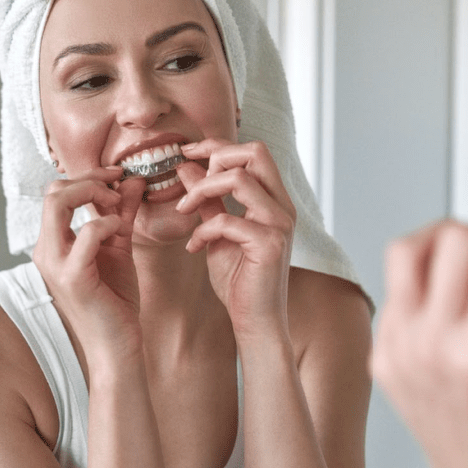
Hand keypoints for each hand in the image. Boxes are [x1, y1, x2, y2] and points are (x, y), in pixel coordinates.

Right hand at [32, 166, 146, 356]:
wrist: (117, 346)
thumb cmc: (115, 301)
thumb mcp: (119, 248)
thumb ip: (122, 214)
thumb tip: (132, 180)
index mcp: (53, 244)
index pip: (57, 193)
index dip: (88, 177)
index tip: (118, 175)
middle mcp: (46, 251)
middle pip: (52, 191)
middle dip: (90, 178)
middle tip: (118, 184)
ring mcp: (55, 264)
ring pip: (57, 202)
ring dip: (94, 192)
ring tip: (118, 206)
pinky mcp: (73, 278)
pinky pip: (86, 233)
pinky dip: (107, 223)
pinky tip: (121, 231)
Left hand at [174, 139, 295, 344]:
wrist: (255, 321)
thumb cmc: (239, 279)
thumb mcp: (216, 231)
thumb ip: (206, 199)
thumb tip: (186, 166)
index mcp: (274, 200)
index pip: (253, 152)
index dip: (218, 145)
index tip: (187, 153)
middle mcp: (282, 206)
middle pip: (256, 151)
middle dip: (216, 155)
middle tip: (188, 174)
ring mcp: (279, 224)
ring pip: (240, 179)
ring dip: (203, 190)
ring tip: (185, 211)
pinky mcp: (269, 244)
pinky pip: (228, 220)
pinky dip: (203, 229)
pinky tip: (194, 247)